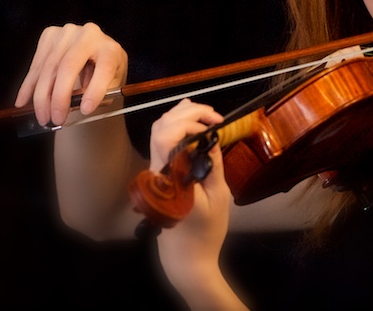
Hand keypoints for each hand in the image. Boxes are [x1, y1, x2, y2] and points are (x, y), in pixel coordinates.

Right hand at [15, 22, 127, 126]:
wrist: (93, 55)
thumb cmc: (104, 74)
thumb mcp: (111, 85)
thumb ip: (100, 94)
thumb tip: (79, 105)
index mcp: (111, 49)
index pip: (104, 68)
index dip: (95, 90)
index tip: (86, 110)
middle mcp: (90, 35)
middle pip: (69, 66)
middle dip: (59, 97)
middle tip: (56, 119)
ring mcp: (68, 32)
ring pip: (48, 67)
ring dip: (41, 96)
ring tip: (43, 117)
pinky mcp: (50, 34)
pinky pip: (36, 65)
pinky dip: (28, 86)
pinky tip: (23, 102)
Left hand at [150, 100, 234, 302]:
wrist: (186, 259)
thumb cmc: (206, 232)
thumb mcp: (218, 197)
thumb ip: (212, 165)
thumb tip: (210, 137)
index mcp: (170, 178)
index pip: (167, 137)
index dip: (190, 121)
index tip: (216, 124)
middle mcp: (156, 171)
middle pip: (161, 127)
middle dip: (188, 113)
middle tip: (215, 117)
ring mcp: (154, 172)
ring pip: (158, 131)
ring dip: (181, 116)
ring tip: (207, 115)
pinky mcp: (158, 174)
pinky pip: (162, 143)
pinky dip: (176, 126)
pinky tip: (192, 122)